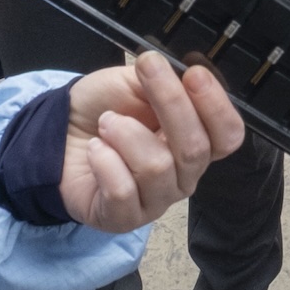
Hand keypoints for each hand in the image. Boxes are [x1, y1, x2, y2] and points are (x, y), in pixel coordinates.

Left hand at [61, 52, 247, 232]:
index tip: (194, 73)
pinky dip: (104, 161)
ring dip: (125, 133)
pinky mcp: (124, 218)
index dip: (217, 105)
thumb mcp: (135, 82)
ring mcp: (157, 200)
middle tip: (146, 71)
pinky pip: (123, 191)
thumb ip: (162, 80)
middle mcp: (184, 175)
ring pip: (156, 168)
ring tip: (106, 122)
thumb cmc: (106, 108)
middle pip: (195, 149)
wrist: (61, 133)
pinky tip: (95, 149)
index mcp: (197, 140)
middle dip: (171, 103)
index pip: (228, 134)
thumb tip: (180, 74)